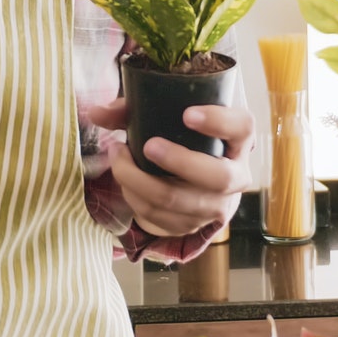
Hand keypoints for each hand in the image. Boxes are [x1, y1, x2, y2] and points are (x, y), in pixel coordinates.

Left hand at [93, 98, 254, 237]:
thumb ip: (134, 111)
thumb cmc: (184, 138)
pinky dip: (135, 198)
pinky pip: (161, 218)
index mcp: (239, 140)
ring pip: (181, 202)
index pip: (241, 127)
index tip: (187, 114)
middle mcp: (237, 176)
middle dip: (179, 162)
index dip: (217, 121)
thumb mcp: (168, 117)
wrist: (196, 176)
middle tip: (147, 146)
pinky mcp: (194, 226)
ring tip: (118, 157)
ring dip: (140, 181)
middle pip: (217, 177)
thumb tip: (96, 113)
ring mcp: (217, 206)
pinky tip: (124, 180)